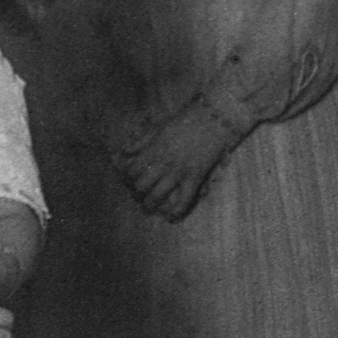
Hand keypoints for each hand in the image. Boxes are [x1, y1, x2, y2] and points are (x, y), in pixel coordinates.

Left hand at [117, 104, 235, 221]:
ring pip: (158, 195)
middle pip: (141, 186)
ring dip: (150, 205)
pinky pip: (184, 199)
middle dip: (137, 193)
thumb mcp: (158, 127)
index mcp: (153, 150)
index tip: (129, 180)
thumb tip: (125, 151)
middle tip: (138, 195)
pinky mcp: (194, 177)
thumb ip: (141, 141)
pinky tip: (171, 218)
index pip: (132, 170)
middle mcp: (163, 163)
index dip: (127, 178)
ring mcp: (178, 172)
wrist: (212, 120)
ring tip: (149, 208)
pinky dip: (177, 211)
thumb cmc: (185, 121)